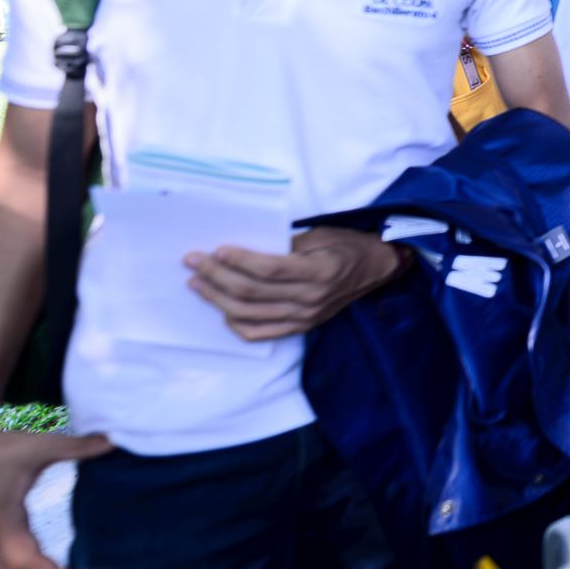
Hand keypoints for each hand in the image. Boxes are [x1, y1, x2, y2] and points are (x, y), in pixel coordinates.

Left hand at [188, 227, 404, 339]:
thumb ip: (285, 244)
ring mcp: (304, 318)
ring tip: (198, 283)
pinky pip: (260, 333)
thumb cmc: (347, 246)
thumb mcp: (321, 235)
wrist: (376, 269)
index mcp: (320, 272)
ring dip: (217, 298)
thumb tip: (245, 249)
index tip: (216, 250)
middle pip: (252, 293)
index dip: (239, 260)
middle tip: (193, 262)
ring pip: (249, 315)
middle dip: (216, 276)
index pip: (270, 270)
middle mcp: (311, 299)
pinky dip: (236, 324)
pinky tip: (222, 309)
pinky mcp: (300, 327)